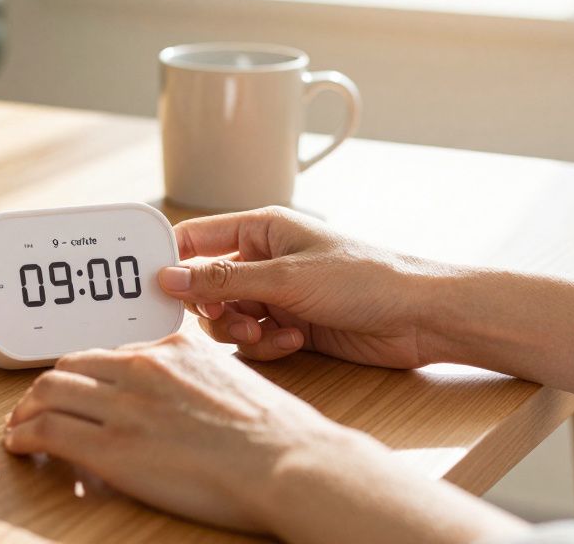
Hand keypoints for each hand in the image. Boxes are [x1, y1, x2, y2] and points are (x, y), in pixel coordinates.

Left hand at [3, 333, 359, 532]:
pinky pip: (48, 432)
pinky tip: (20, 445)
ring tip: (20, 424)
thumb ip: (196, 378)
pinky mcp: (111, 447)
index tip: (78, 387)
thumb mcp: (232, 380)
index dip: (85, 373)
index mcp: (174, 348)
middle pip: (70, 365)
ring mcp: (125, 405)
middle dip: (47, 386)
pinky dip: (25, 436)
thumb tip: (183, 396)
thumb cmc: (277, 435)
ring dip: (26, 409)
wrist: (289, 461)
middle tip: (36, 404)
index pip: (110, 352)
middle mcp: (143, 367)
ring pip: (50, 392)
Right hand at [157, 207, 441, 368]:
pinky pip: (254, 339)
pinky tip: (292, 342)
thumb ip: (224, 279)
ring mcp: (277, 294)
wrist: (421, 317)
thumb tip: (169, 277)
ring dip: (240, 330)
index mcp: (261, 229)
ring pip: (227, 317)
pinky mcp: (290, 326)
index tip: (152, 287)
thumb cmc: (366, 277)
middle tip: (231, 319)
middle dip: (213, 308)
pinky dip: (267, 345)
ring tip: (267, 334)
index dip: (170, 260)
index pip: (196, 238)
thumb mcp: (286, 277)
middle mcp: (264, 260)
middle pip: (205, 286)